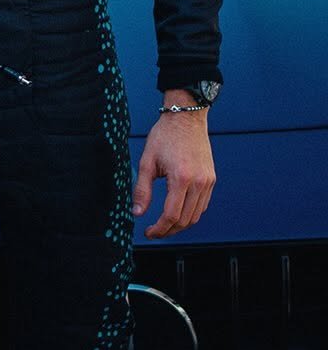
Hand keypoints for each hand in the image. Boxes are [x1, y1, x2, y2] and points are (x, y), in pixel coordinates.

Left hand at [132, 107, 215, 240]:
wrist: (186, 117)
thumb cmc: (165, 135)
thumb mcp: (147, 160)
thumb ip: (142, 189)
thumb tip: (137, 213)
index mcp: (181, 178)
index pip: (171, 215)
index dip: (159, 229)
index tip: (149, 232)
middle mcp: (199, 182)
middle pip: (185, 220)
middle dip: (169, 230)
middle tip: (155, 232)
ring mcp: (208, 182)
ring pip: (196, 216)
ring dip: (180, 224)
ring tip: (164, 224)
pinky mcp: (211, 180)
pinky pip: (202, 205)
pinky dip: (190, 213)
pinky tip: (177, 211)